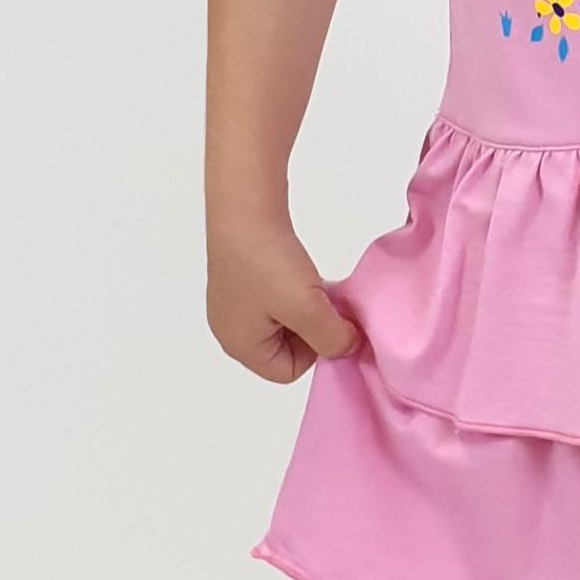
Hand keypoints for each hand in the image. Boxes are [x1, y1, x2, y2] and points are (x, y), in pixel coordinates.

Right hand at [206, 213, 362, 382]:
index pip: (288, 371)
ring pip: (283, 320)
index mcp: (240, 346)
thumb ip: (334, 339)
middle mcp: (231, 329)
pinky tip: (297, 270)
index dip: (315, 350)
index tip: (327, 320)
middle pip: (285, 348)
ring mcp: (233, 302)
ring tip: (312, 284)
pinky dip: (291, 288)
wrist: (245, 208)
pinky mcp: (239, 277)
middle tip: (323, 301)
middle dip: (310, 328)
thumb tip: (349, 346)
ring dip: (304, 306)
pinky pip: (274, 298)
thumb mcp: (308, 310)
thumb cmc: (268, 263)